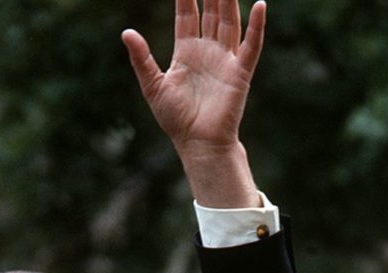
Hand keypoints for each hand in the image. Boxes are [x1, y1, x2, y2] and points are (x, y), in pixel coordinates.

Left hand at [122, 0, 264, 206]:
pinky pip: (251, 46)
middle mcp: (208, 51)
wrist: (198, 144)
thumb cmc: (176, 120)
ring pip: (230, 21)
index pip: (188, 13)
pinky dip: (257, 26)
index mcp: (187, 51)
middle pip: (212, 11)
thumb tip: (127, 32)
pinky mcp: (240, 73)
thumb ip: (141, 58)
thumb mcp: (153, 86)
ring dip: (230, 0)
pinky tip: (260, 5)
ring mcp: (226, 60)